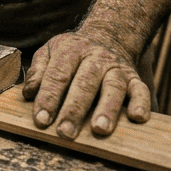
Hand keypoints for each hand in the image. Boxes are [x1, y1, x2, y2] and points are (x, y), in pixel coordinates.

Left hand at [22, 29, 150, 138]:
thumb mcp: (49, 52)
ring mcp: (117, 68)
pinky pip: (141, 90)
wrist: (107, 37)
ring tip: (99, 130)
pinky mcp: (134, 78)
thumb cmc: (70, 54)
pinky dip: (141, 103)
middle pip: (85, 83)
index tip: (41, 121)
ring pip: (113, 87)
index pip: (57, 75)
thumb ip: (38, 72)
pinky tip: (138, 118)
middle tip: (65, 132)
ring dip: (107, 109)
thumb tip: (28, 94)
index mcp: (71, 50)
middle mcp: (96, 57)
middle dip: (74, 109)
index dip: (48, 98)